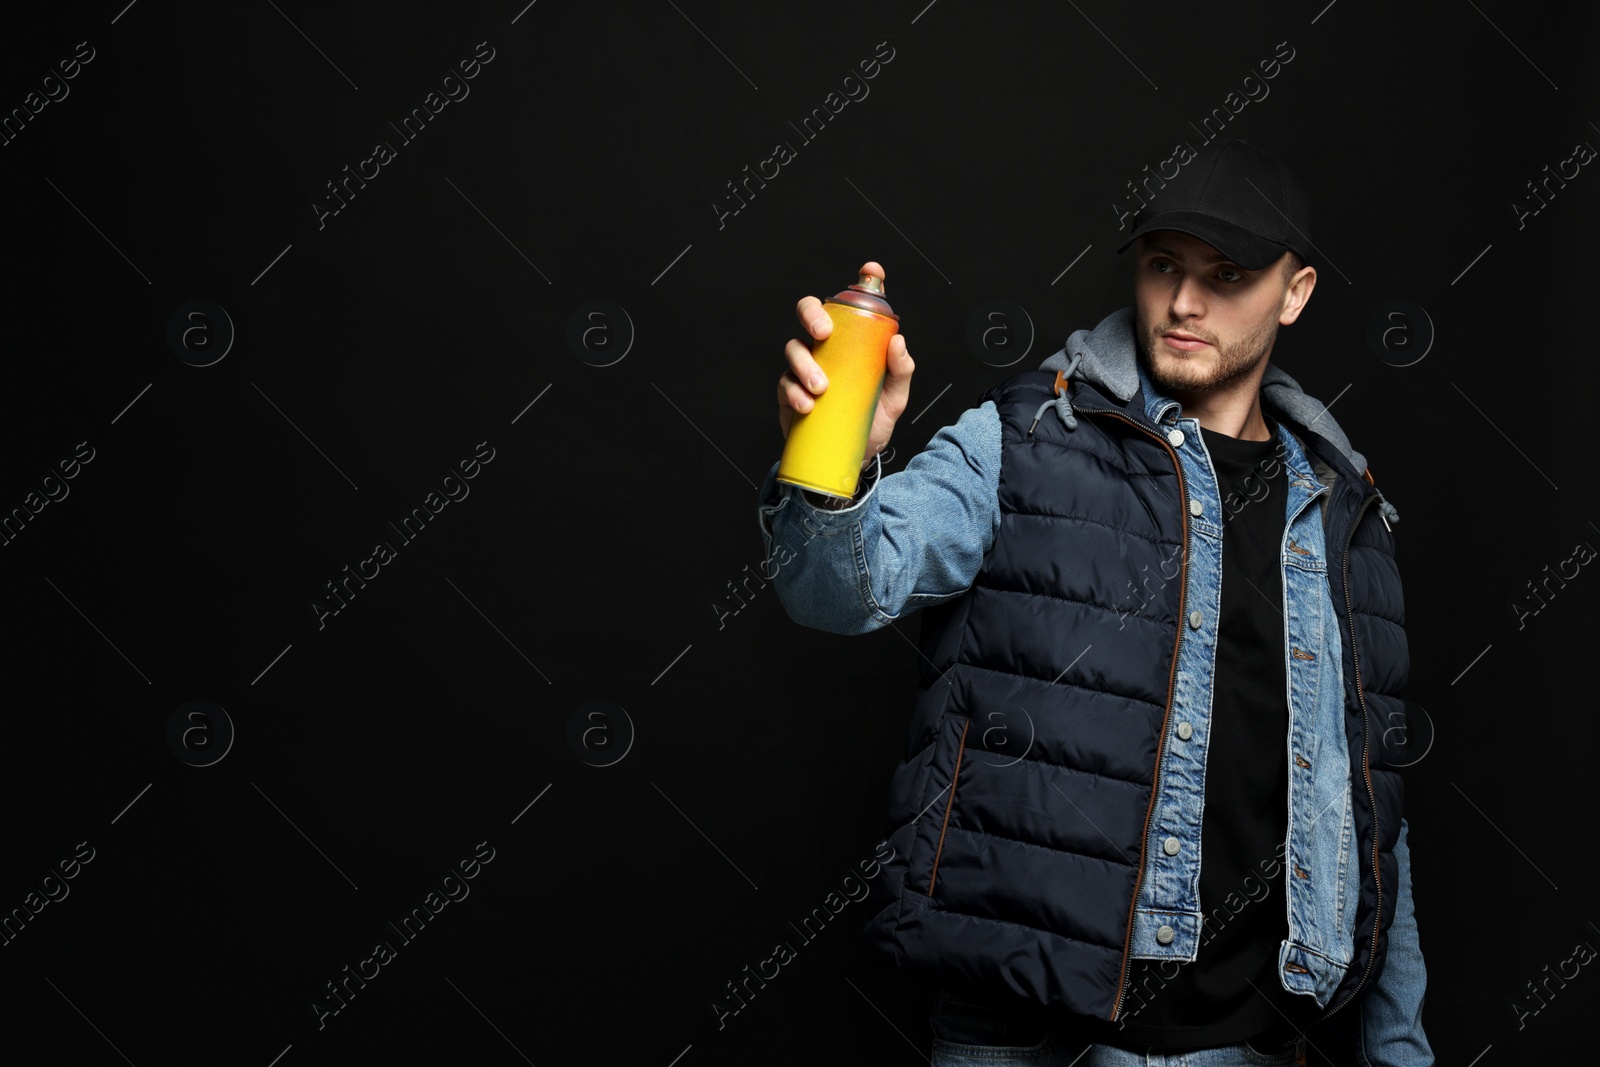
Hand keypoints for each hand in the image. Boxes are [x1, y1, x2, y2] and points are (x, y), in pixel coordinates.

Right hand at [776, 260, 914, 469]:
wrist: (853, 460)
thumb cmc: (872, 422)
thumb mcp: (894, 399)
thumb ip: (901, 372)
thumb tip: (898, 342)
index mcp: (852, 343)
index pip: (854, 306)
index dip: (863, 282)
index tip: (872, 271)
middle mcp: (826, 349)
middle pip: (809, 314)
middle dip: (812, 314)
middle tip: (823, 332)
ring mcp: (805, 369)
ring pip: (794, 349)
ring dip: (805, 364)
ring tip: (822, 388)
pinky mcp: (789, 394)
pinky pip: (785, 384)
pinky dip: (794, 392)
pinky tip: (808, 405)